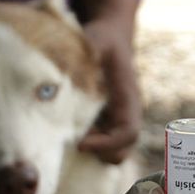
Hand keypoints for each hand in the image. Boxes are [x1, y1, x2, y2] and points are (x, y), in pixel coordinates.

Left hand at [78, 19, 141, 164]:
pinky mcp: (105, 122)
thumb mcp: (98, 40)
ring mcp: (116, 121)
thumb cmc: (105, 40)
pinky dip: (85, 145)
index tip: (80, 143)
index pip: (128, 133)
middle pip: (122, 151)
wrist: (111, 39)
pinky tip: (65, 131)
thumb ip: (89, 50)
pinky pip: (100, 145)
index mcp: (129, 100)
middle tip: (74, 142)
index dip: (107, 143)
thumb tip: (66, 66)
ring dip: (92, 152)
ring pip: (112, 152)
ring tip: (69, 135)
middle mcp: (126, 115)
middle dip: (99, 154)